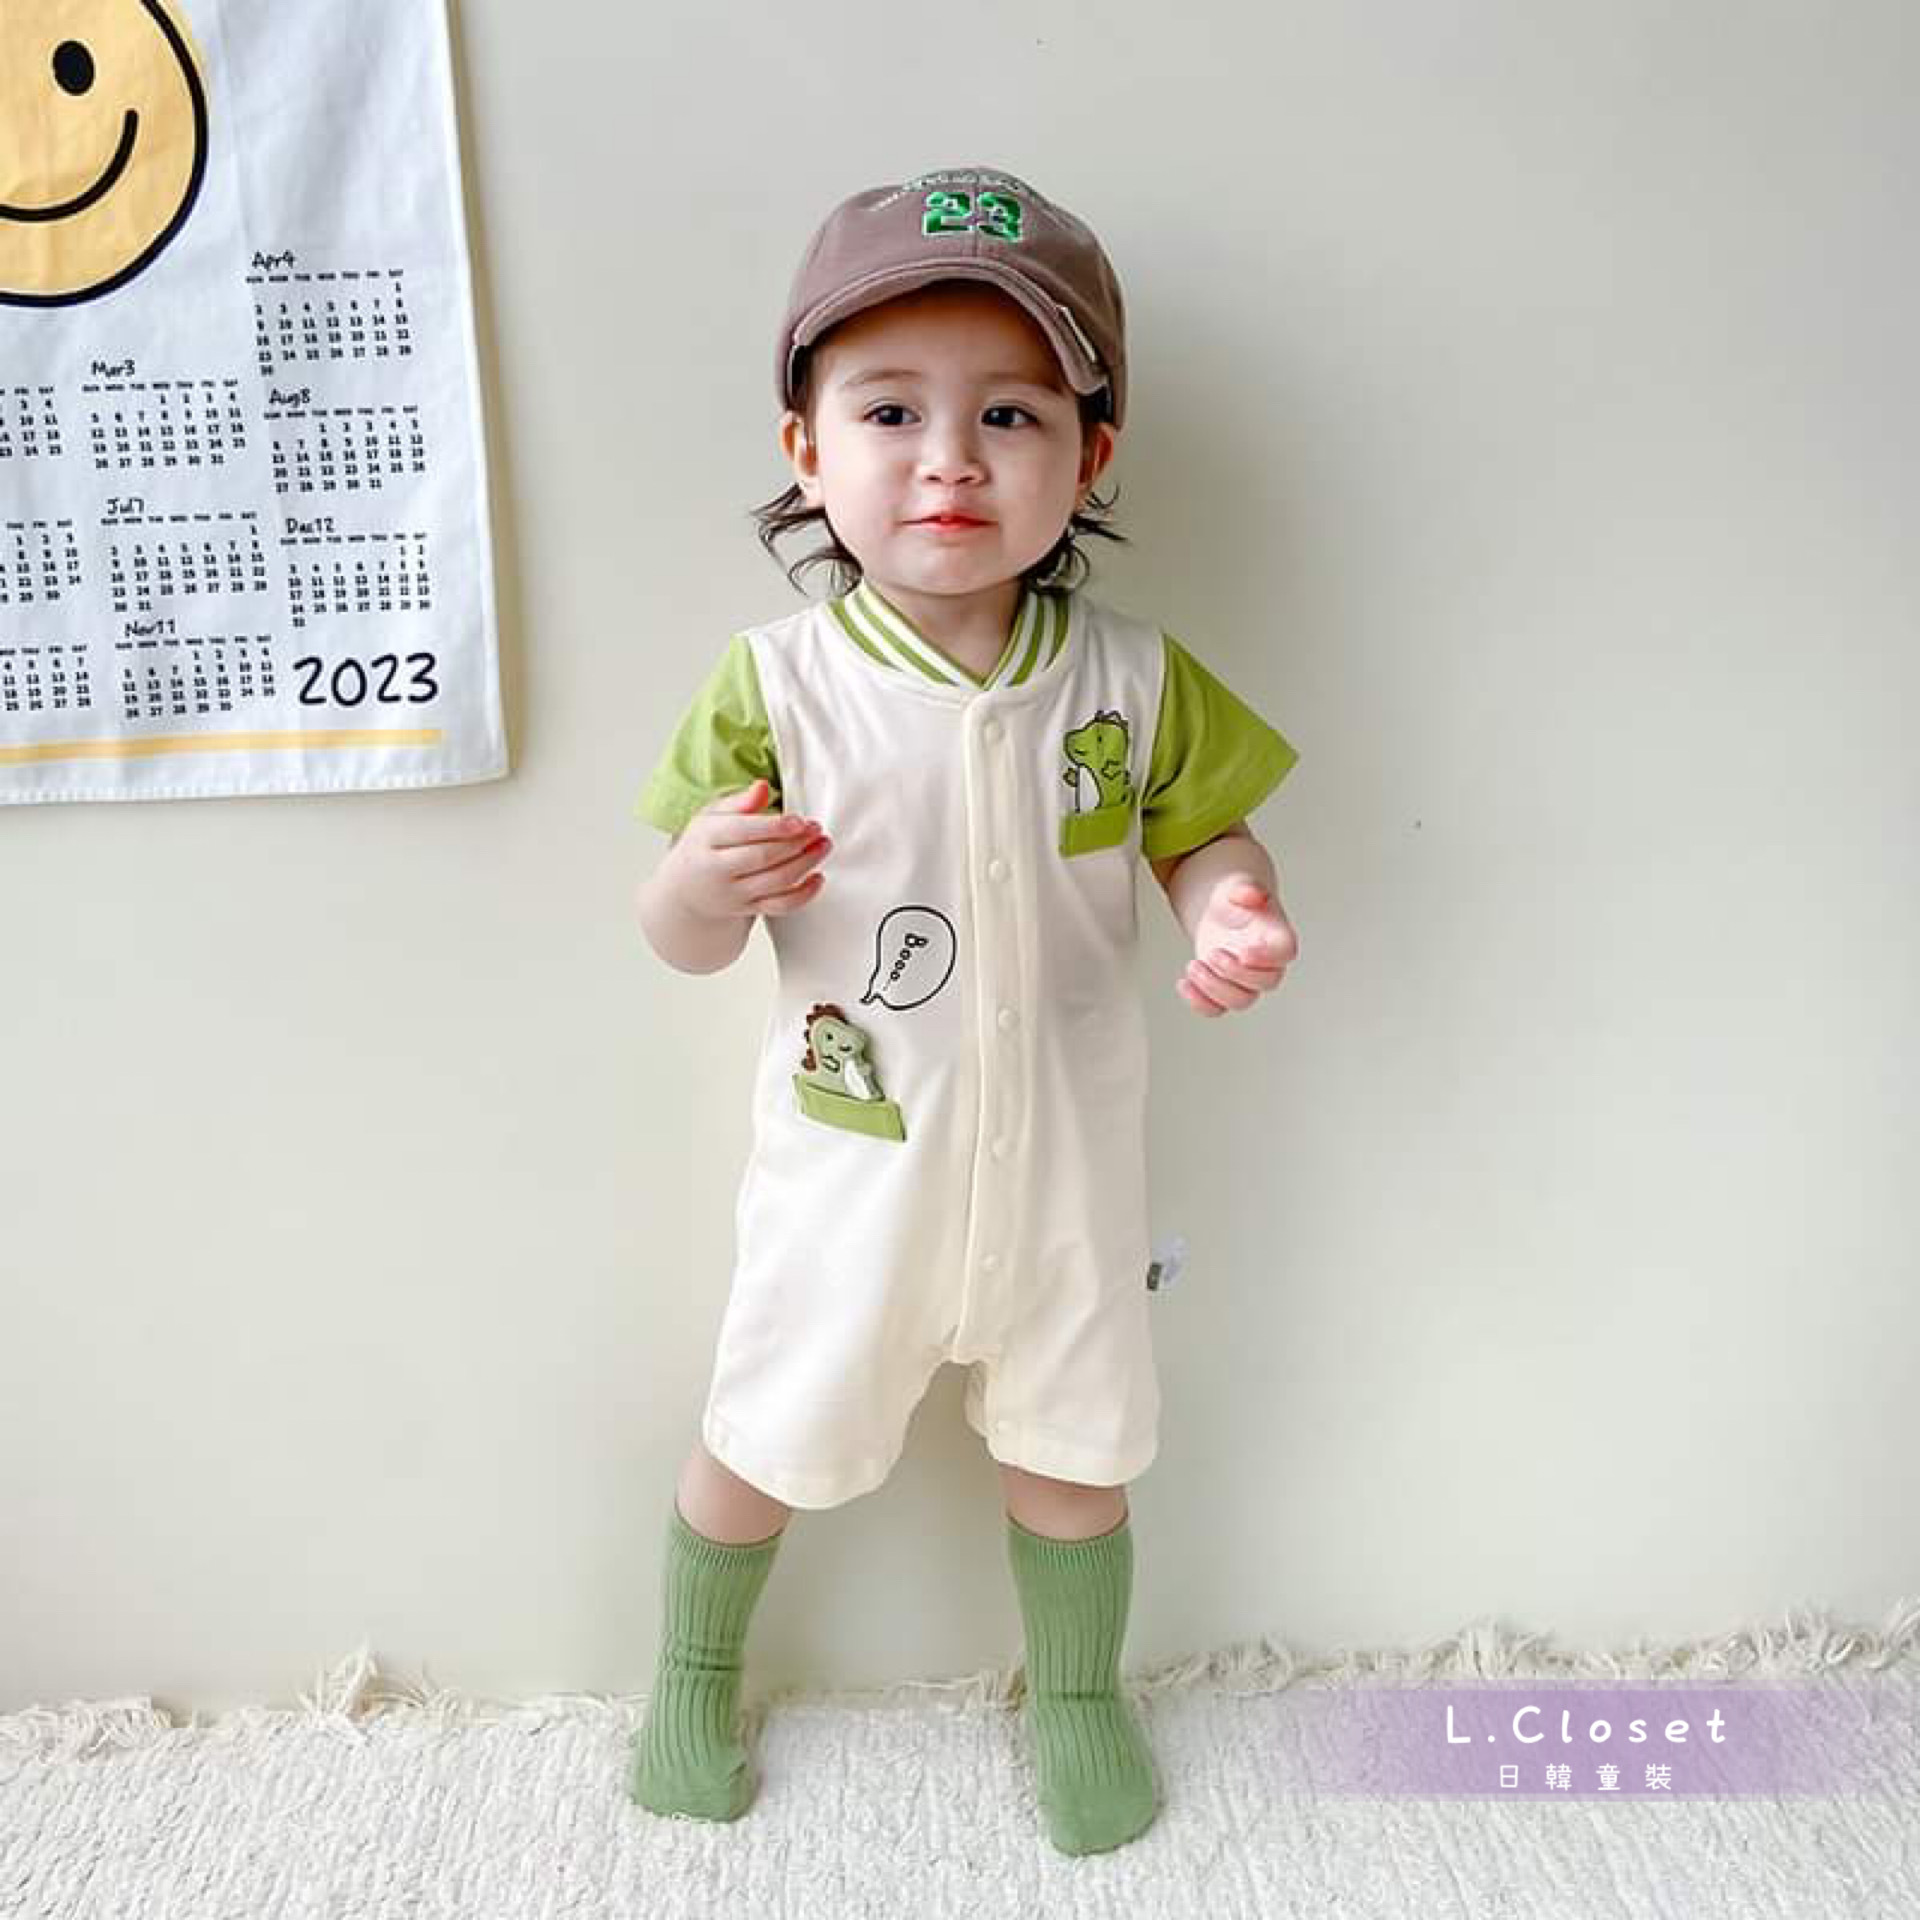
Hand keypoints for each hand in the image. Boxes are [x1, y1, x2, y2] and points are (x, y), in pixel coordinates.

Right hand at [667, 778, 831, 920]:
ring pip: (776, 882)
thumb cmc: (703, 846)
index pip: (742, 831)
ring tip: (823, 846)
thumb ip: (738, 803)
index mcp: (705, 839)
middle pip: (762, 857)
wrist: (685, 890)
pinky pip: (780, 906)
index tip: (799, 821)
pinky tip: (818, 878)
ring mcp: (733, 894)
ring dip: (806, 864)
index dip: (774, 826)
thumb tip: (762, 787)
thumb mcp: (710, 817)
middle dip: (795, 843)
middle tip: (816, 830)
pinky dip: (804, 894)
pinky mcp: (748, 910)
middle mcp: (717, 869)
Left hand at [1177, 875, 1297, 1016]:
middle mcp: (1267, 964)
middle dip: (1235, 972)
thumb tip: (1251, 894)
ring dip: (1214, 988)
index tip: (1244, 951)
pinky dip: (1199, 1003)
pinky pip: (1217, 1009)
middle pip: (1266, 983)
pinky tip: (1184, 983)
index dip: (1267, 957)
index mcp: (1277, 937)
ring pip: (1241, 1001)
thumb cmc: (1235, 900)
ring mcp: (1246, 981)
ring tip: (1193, 966)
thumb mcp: (1237, 885)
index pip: (1285, 953)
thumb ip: (1246, 888)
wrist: (1220, 913)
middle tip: (1212, 953)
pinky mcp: (1224, 990)